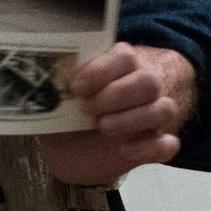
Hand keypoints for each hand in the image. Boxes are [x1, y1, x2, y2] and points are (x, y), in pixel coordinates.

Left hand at [38, 43, 196, 187]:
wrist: (72, 153)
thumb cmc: (66, 117)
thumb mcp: (56, 100)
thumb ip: (54, 88)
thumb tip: (42, 78)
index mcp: (118, 67)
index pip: (125, 56)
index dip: (102, 70)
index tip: (77, 87)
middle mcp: (141, 87)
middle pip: (149, 81)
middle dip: (117, 95)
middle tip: (88, 108)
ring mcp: (152, 117)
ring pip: (164, 109)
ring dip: (132, 119)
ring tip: (103, 127)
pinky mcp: (153, 146)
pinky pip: (168, 145)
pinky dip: (148, 148)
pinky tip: (124, 151)